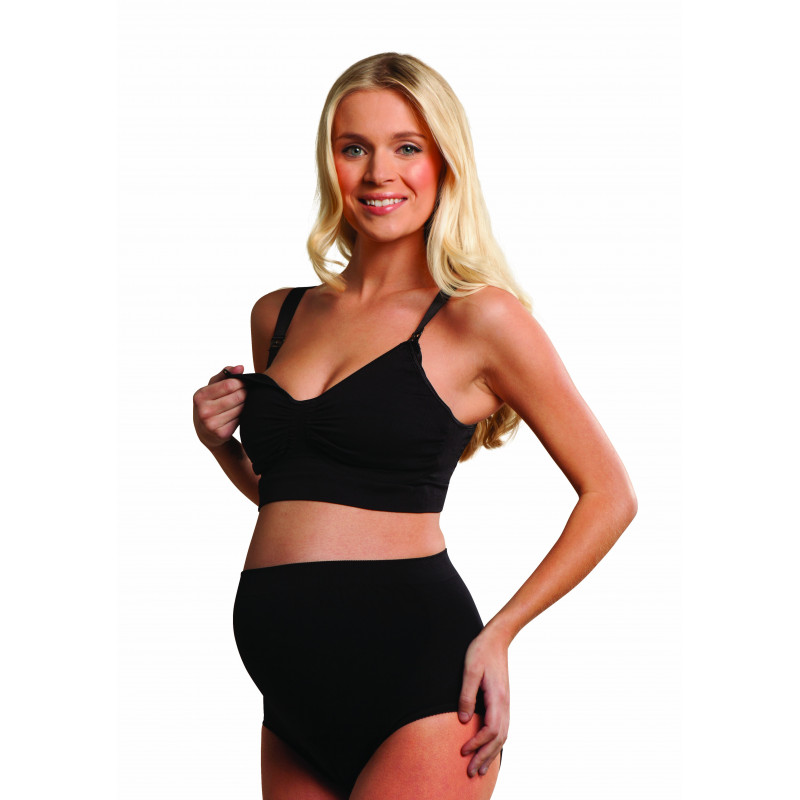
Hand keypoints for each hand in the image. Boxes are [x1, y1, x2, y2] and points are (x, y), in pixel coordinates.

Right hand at [192, 365, 246, 449]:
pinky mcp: (221, 434)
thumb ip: (225, 374)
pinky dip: (243, 416)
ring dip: (246, 405)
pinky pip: (240, 420)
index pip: (229, 384)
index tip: (244, 383)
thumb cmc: (210, 404)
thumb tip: (241, 367)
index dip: (241, 382)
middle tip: (246, 394)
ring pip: (241, 408)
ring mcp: (211, 424)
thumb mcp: (212, 388)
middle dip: (245, 393)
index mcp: (200, 395)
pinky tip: (239, 415)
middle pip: (238, 396)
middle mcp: (204, 410)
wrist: (206, 432)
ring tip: (242, 404)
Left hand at [458, 625, 509, 777]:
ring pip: (503, 736)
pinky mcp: (503, 701)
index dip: (477, 744)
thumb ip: (466, 695)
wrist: (497, 638)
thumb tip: (464, 721)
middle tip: (471, 772)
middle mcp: (505, 704)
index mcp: (498, 698)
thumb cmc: (481, 651)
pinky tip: (489, 749)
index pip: (490, 730)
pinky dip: (496, 743)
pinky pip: (502, 728)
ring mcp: (506, 703)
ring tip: (481, 768)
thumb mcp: (470, 670)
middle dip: (485, 757)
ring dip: (491, 753)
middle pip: (498, 739)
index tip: (463, 752)